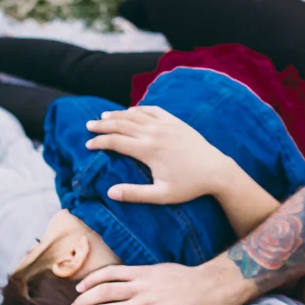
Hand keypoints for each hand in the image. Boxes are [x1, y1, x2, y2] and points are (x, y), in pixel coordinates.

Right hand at [86, 106, 232, 204]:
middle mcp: (154, 133)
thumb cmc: (189, 186)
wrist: (216, 171)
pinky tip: (131, 111)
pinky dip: (139, 109)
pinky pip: (153, 110)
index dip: (99, 142)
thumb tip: (110, 193)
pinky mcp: (176, 122)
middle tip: (89, 125)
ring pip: (135, 115)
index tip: (88, 144)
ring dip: (117, 115)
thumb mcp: (161, 195)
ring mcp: (166, 125)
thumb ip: (135, 194)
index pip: (116, 142)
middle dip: (103, 125)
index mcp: (148, 150)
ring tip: (104, 116)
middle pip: (122, 125)